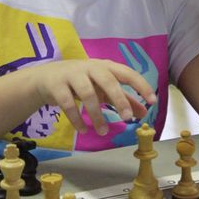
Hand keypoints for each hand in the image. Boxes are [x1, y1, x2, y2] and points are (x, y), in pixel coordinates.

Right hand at [30, 59, 156, 135]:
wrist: (45, 78)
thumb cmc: (80, 81)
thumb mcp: (102, 88)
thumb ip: (123, 98)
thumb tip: (144, 112)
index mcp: (105, 66)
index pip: (127, 73)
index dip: (141, 86)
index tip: (153, 101)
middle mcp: (90, 67)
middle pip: (107, 80)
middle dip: (119, 99)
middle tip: (127, 118)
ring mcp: (72, 75)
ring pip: (87, 94)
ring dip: (97, 115)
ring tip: (103, 132)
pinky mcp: (57, 85)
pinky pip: (68, 104)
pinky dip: (77, 119)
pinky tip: (83, 130)